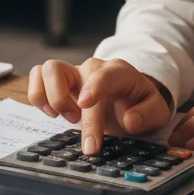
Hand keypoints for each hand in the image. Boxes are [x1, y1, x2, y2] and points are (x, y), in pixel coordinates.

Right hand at [27, 57, 171, 154]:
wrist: (130, 100)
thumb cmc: (140, 106)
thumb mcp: (156, 113)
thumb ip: (147, 115)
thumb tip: (129, 120)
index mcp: (119, 72)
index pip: (103, 74)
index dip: (92, 88)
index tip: (83, 106)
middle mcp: (93, 68)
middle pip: (67, 75)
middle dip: (65, 104)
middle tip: (76, 126)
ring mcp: (74, 73)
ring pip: (47, 70)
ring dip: (50, 97)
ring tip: (67, 117)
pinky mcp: (58, 81)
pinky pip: (37, 77)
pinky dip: (38, 96)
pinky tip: (53, 113)